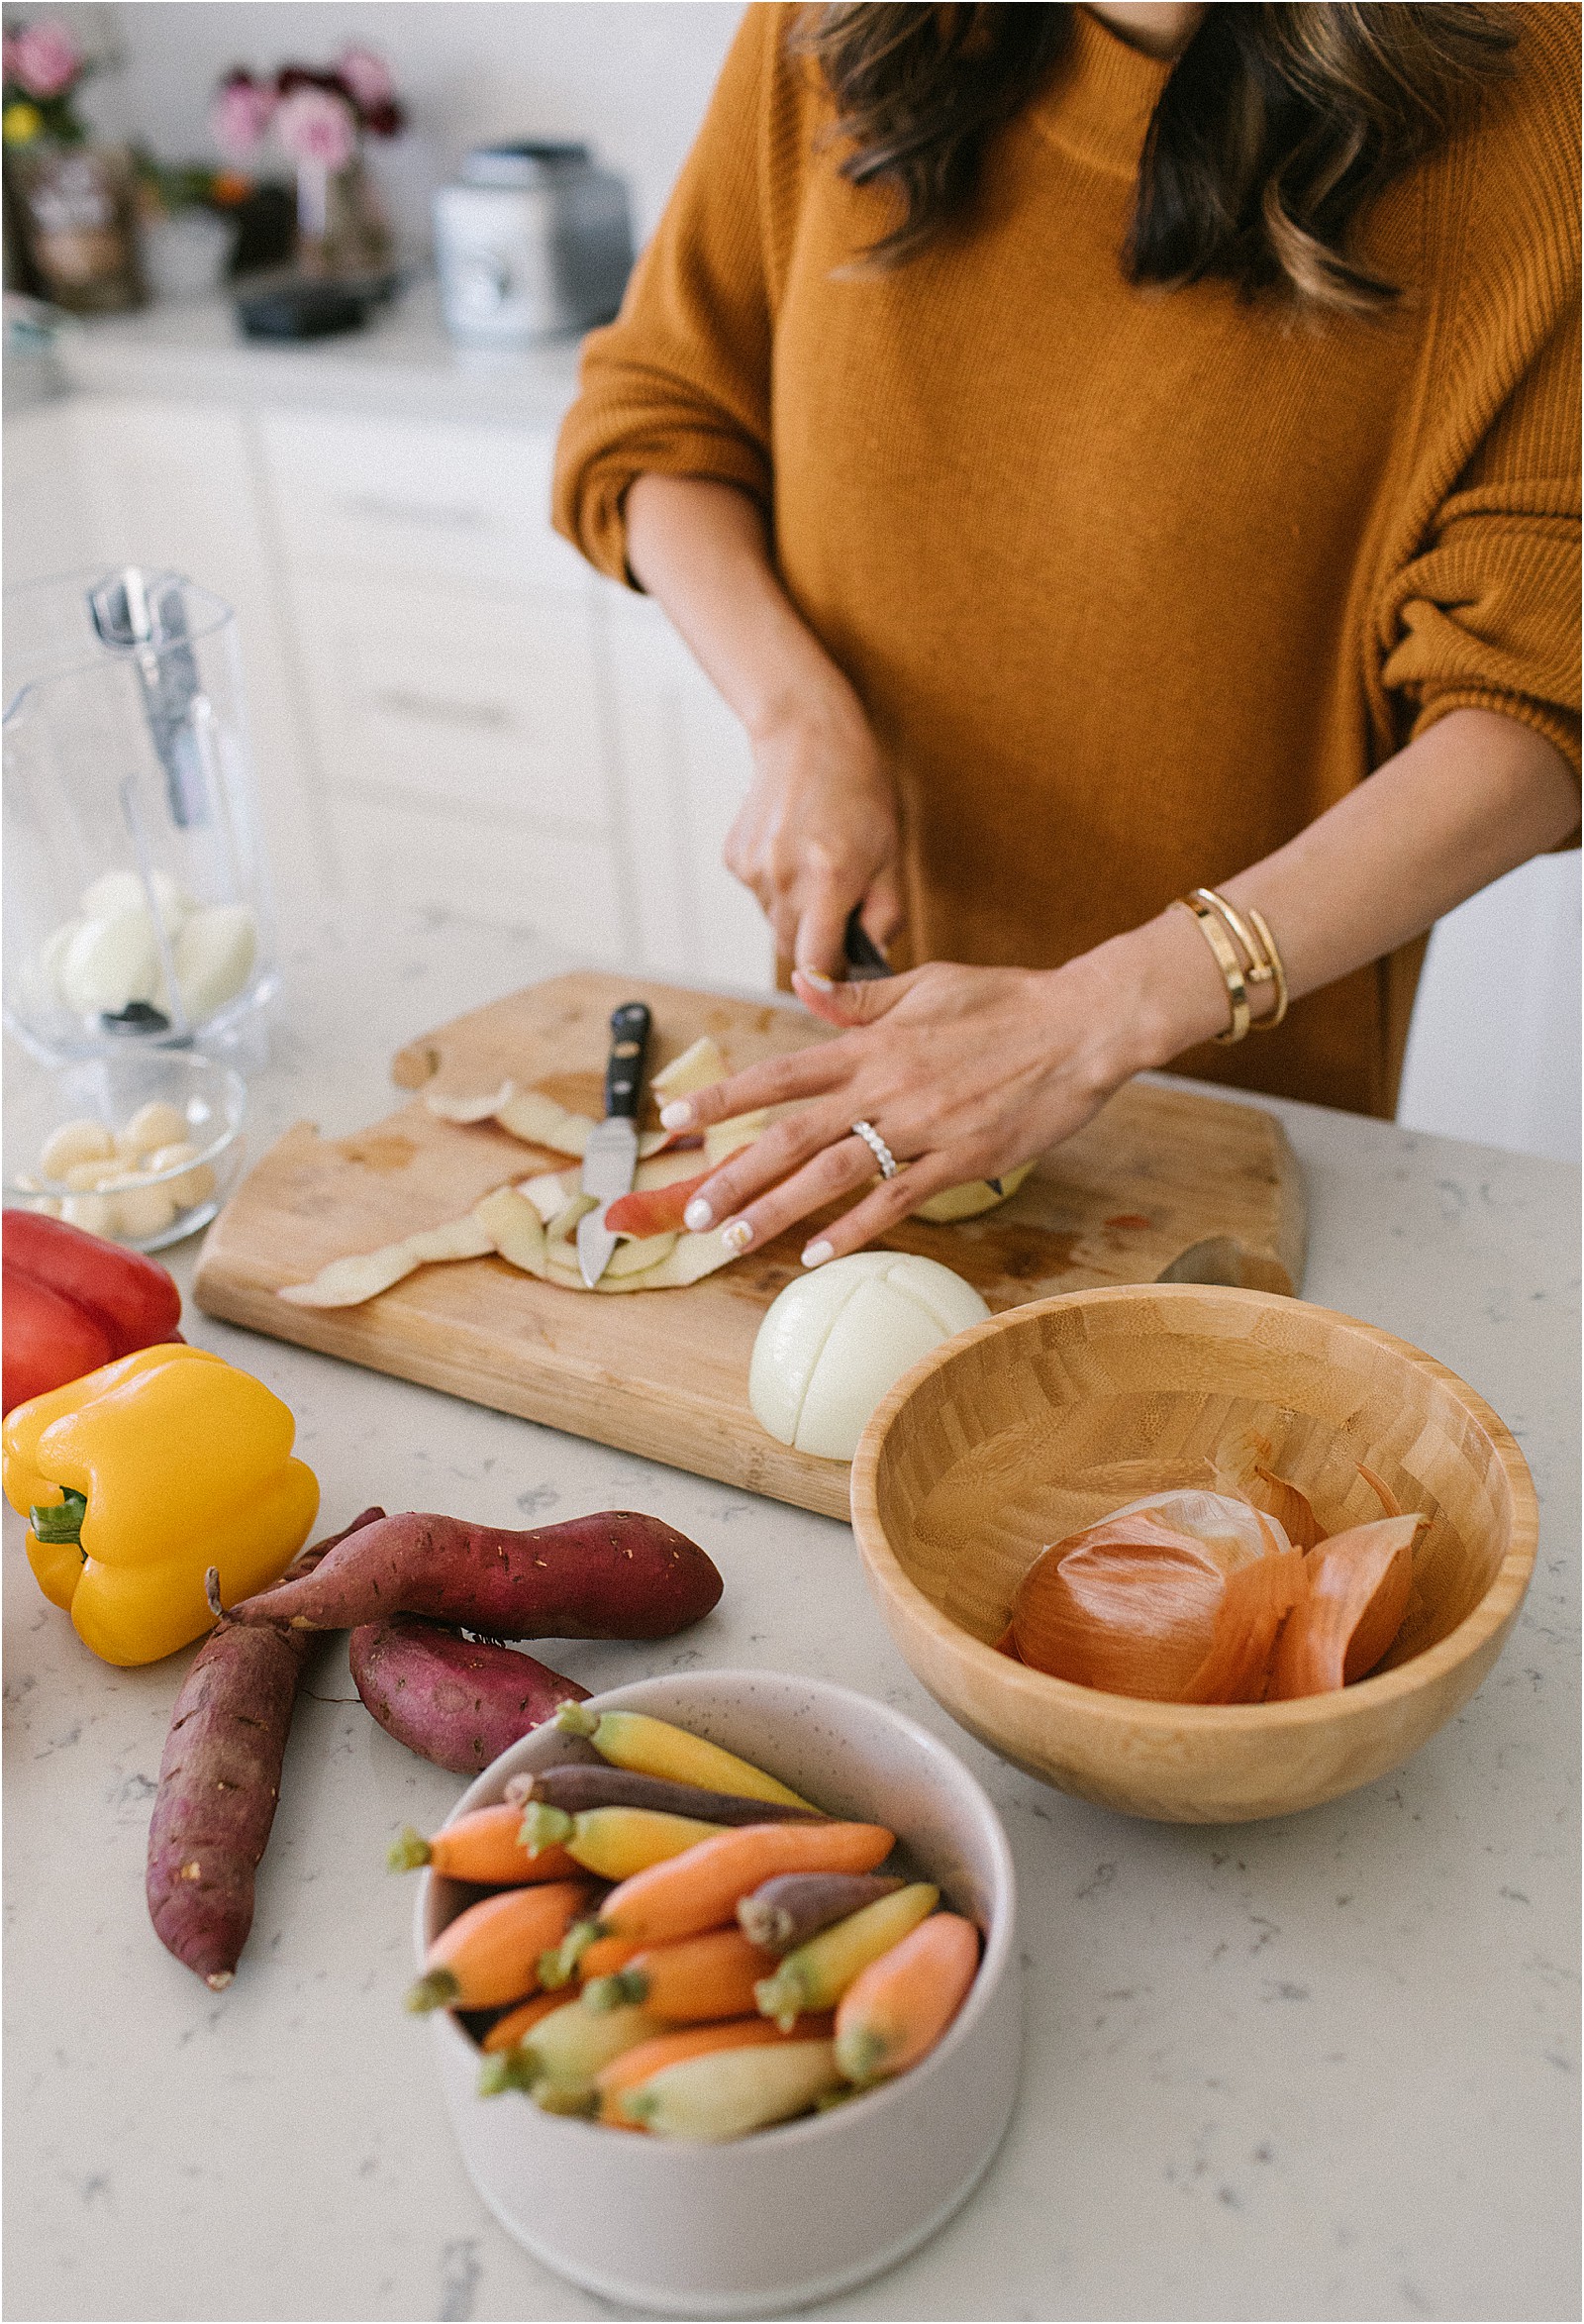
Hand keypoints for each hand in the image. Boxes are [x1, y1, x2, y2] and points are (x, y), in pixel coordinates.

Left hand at [659, 921, 1228, 1263]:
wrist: (1083, 1025)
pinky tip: (816, 1254)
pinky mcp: (960, 1159)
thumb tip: (805, 986)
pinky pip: (895, 1200)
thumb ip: (860, 996)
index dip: (723, 1098)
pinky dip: (852, 1229)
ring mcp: (922, 1126)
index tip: (675, 1119)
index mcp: (871, 1044)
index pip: (779, 1073)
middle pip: (791, 1135)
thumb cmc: (1007, 1000)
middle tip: (691, 1211)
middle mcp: (885, 1086)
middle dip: (734, 1174)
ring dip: (775, 1210)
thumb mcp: (926, 983)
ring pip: (831, 1175)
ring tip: (732, 1240)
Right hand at [724, 688, 903, 976]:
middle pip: (791, 950)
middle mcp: (783, 878)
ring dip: (795, 913)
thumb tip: (870, 957)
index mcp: (828, 879)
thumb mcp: (890, 853)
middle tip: (839, 908)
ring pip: (774, 922)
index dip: (832, 975)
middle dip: (815, 942)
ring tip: (815, 867)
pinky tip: (792, 851)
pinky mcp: (735, 860)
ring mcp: (753, 869)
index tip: (844, 967)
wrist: (805, 736)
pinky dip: (775, 888)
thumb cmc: (857, 789)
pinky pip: (758, 896)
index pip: (817, 964)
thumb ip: (885, 914)